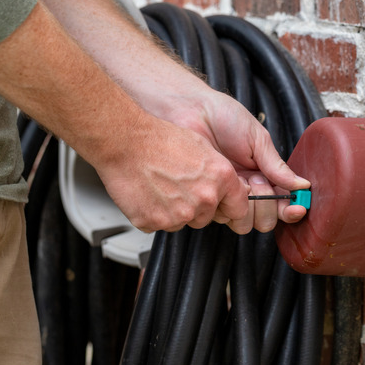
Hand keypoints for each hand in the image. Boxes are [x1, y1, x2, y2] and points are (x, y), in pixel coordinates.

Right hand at [94, 117, 251, 231]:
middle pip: (207, 217)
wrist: (125, 141)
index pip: (239, 207)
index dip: (229, 206)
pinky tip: (148, 194)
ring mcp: (180, 214)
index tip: (224, 205)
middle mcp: (204, 199)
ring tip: (160, 186)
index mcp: (220, 178)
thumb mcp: (202, 147)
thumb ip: (218, 173)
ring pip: (183, 222)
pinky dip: (153, 214)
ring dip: (174, 211)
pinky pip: (159, 225)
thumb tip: (225, 187)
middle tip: (178, 186)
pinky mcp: (156, 222)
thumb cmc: (159, 139)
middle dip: (196, 206)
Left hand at [157, 89, 310, 233]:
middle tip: (258, 181)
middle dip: (267, 206)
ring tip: (240, 179)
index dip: (292, 210)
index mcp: (264, 176)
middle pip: (265, 220)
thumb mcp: (257, 139)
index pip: (283, 204)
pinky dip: (224, 203)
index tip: (298, 208)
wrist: (191, 111)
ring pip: (244, 223)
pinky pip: (220, 216)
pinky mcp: (206, 198)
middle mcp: (247, 190)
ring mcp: (226, 196)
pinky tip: (221, 182)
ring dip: (247, 206)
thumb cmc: (224, 117)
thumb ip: (277, 166)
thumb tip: (302, 185)